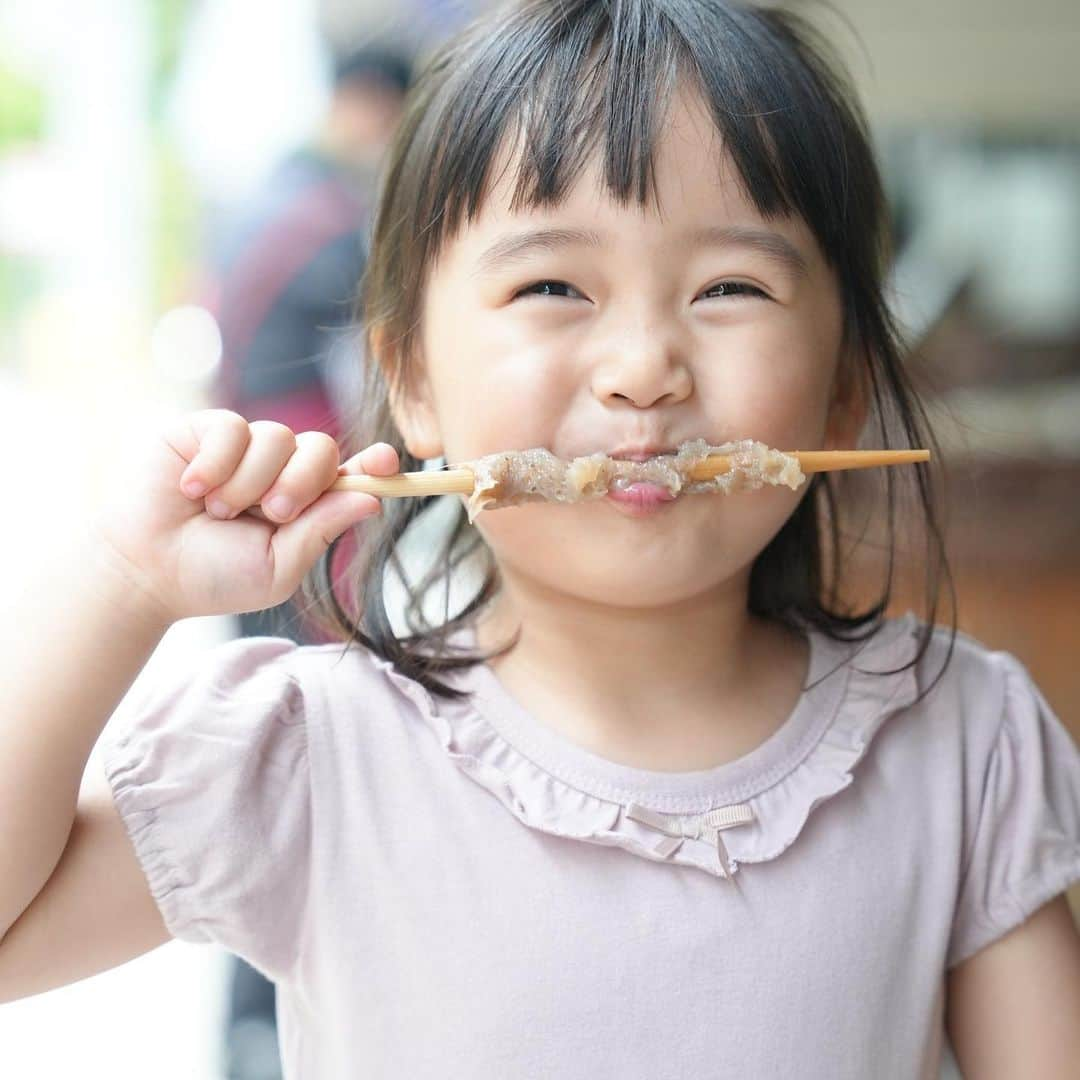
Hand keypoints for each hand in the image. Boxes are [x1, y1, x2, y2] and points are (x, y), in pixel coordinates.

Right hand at [91, 409, 395, 623]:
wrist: (145, 569)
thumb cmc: (213, 575)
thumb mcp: (278, 567)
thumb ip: (321, 531)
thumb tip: (372, 500)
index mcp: (306, 503)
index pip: (350, 475)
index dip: (373, 465)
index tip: (387, 462)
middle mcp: (280, 470)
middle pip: (321, 449)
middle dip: (305, 482)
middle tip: (273, 514)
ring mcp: (245, 448)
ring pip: (277, 438)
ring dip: (250, 483)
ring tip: (217, 513)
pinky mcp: (206, 430)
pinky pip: (233, 428)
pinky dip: (216, 465)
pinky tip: (190, 490)